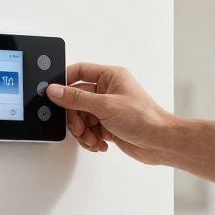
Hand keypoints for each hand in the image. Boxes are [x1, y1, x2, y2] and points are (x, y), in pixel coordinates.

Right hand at [44, 63, 172, 162]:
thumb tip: (55, 90)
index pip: (80, 71)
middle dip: (76, 117)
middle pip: (76, 100)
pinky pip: (89, 130)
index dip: (65, 81)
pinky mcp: (108, 125)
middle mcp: (109, 91)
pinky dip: (90, 139)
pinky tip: (100, 143)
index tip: (54, 93)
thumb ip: (76, 98)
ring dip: (83, 132)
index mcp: (111, 77)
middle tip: (79, 127)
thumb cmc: (144, 119)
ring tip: (92, 138)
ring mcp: (108, 109)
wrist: (160, 143)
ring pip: (81, 118)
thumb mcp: (105, 106)